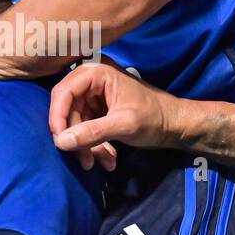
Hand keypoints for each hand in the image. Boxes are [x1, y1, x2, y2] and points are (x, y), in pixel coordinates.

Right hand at [50, 63, 176, 167]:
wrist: (176, 126)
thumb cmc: (154, 118)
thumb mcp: (124, 125)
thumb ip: (92, 132)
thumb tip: (61, 142)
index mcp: (96, 72)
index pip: (63, 92)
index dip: (58, 118)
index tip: (60, 142)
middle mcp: (90, 79)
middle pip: (67, 109)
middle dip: (76, 137)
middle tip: (85, 161)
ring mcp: (93, 94)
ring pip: (76, 122)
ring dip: (87, 145)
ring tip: (104, 162)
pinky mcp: (97, 109)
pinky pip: (85, 127)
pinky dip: (94, 144)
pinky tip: (108, 158)